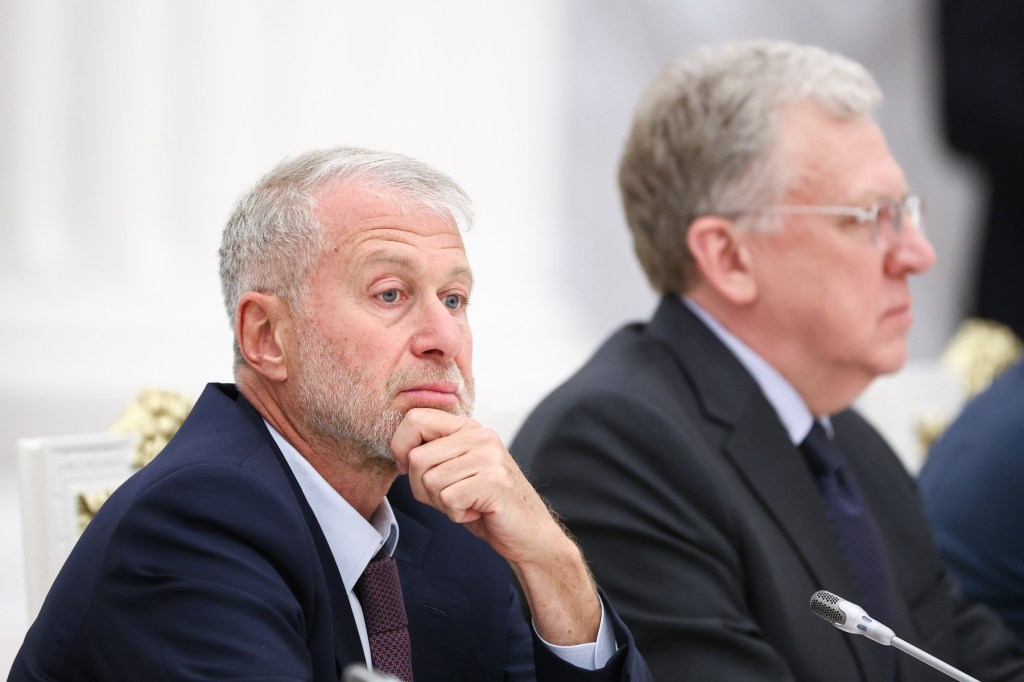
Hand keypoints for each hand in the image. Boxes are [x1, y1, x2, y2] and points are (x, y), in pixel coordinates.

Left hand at [390, 408, 601, 644]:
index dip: (401, 448)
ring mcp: (489, 456)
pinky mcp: (494, 481)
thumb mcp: (456, 472)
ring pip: (430, 481)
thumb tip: (399, 454)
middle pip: (417, 458)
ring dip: (442, 504)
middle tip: (450, 497)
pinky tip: (477, 512)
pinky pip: (448, 499)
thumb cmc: (485, 505)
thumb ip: (432, 456)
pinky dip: (456, 514)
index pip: (415, 419)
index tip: (411, 471)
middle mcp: (480, 435)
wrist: (529, 534)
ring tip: (467, 504)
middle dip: (423, 488)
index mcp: (467, 428)